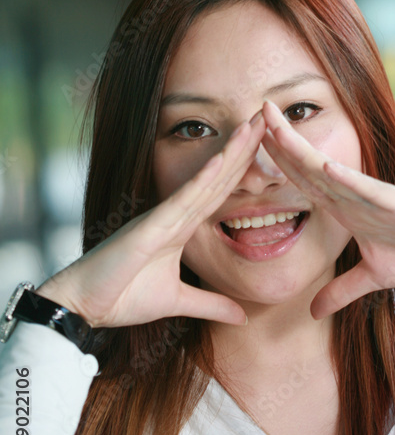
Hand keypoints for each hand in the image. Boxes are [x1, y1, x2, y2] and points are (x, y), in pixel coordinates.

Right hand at [36, 115, 269, 328]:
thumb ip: (211, 305)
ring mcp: (163, 217)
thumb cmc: (122, 297)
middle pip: (219, 175)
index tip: (270, 144)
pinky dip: (201, 180)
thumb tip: (242, 317)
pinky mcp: (150, 227)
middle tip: (269, 116)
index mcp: (182, 226)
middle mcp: (175, 214)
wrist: (84, 306)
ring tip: (252, 126)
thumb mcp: (179, 302)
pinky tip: (221, 161)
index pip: (221, 190)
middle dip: (244, 146)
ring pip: (204, 180)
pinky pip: (181, 200)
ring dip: (230, 153)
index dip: (244, 166)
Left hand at [259, 99, 394, 318]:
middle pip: (306, 165)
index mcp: (344, 208)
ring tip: (273, 123)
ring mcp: (372, 195)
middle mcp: (352, 195)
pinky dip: (345, 177)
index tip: (248, 145)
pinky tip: (323, 165)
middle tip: (251, 111)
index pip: (301, 181)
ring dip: (299, 147)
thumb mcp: (371, 277)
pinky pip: (366, 189)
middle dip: (279, 140)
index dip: (275, 162)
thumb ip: (341, 291)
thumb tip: (313, 312)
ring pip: (328, 168)